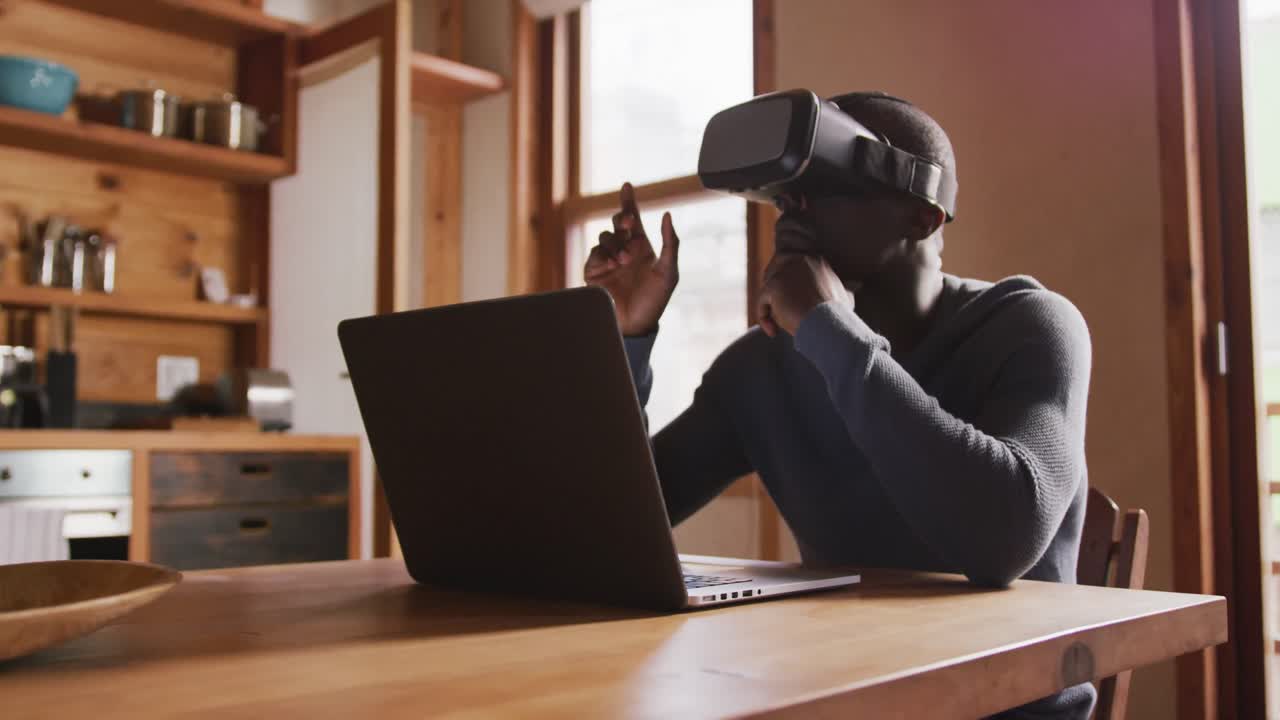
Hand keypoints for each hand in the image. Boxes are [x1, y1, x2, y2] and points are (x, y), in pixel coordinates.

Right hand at [584, 183, 679, 335]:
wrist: (635, 325)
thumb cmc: (654, 301)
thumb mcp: (669, 272)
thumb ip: (671, 243)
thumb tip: (667, 215)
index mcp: (642, 247)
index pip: (633, 219)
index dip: (629, 201)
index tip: (627, 185)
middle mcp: (624, 250)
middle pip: (617, 223)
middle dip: (622, 218)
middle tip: (629, 224)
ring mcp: (608, 260)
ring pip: (605, 237)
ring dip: (616, 244)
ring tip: (624, 261)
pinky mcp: (594, 271)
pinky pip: (595, 253)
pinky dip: (604, 255)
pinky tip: (613, 265)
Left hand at [757, 215, 851, 336]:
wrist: (831, 326)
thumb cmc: (839, 317)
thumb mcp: (846, 297)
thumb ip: (845, 288)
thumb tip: (858, 285)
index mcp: (816, 261)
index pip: (791, 264)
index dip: (785, 283)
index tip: (786, 302)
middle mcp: (800, 261)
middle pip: (774, 271)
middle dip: (771, 291)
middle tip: (772, 312)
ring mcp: (786, 272)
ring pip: (768, 289)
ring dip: (769, 309)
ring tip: (778, 326)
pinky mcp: (774, 285)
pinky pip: (761, 301)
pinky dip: (764, 318)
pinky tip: (773, 332)